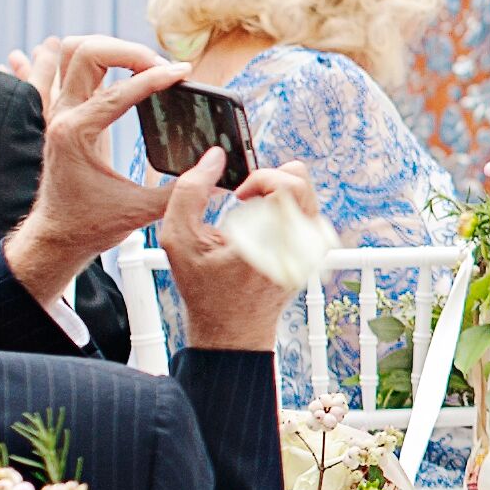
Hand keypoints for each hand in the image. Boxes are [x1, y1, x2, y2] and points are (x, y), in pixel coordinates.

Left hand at [1, 34, 187, 303]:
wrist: (56, 237)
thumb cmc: (90, 225)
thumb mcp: (140, 211)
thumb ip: (180, 189)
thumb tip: (214, 167)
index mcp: (76, 134)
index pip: (119, 91)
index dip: (156, 77)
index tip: (183, 73)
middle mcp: (62, 117)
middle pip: (87, 52)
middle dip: (129, 51)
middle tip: (160, 66)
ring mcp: (57, 113)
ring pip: (70, 52)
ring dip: (107, 48)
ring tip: (139, 60)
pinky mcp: (61, 115)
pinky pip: (55, 71)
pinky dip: (70, 60)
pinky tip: (64, 52)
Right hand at [160, 160, 317, 353]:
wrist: (230, 331)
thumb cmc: (204, 289)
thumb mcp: (178, 240)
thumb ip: (189, 192)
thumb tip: (214, 157)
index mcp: (271, 241)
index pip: (290, 185)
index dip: (262, 178)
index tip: (240, 194)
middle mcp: (299, 245)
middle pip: (302, 181)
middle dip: (271, 178)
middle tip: (246, 197)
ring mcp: (309, 251)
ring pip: (307, 195)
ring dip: (278, 192)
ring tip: (251, 212)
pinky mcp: (311, 255)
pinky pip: (307, 214)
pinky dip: (285, 208)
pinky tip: (261, 226)